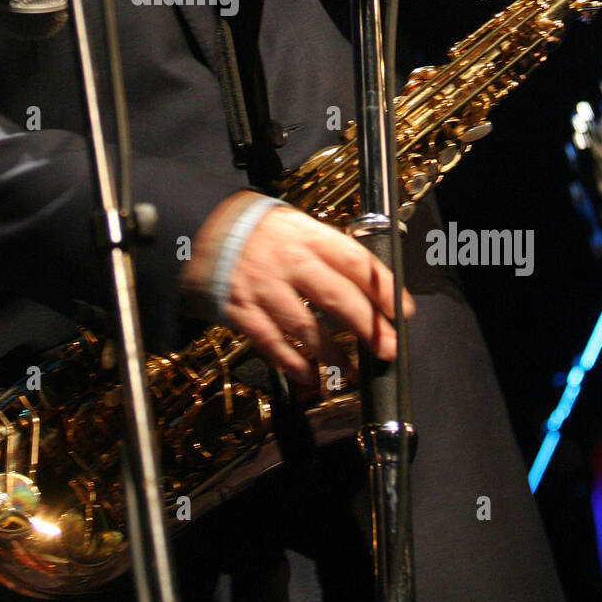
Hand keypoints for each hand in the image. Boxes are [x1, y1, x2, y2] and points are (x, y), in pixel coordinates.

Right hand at [181, 192, 414, 385]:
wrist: (199, 228)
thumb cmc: (257, 230)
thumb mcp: (295, 225)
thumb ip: (327, 251)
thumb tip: (372, 284)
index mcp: (306, 235)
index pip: (353, 260)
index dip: (382, 287)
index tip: (402, 311)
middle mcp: (287, 259)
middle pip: (335, 296)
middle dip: (367, 325)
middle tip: (387, 348)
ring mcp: (263, 286)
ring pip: (305, 326)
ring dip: (332, 354)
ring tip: (350, 371)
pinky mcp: (241, 309)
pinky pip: (272, 342)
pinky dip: (294, 363)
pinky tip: (311, 376)